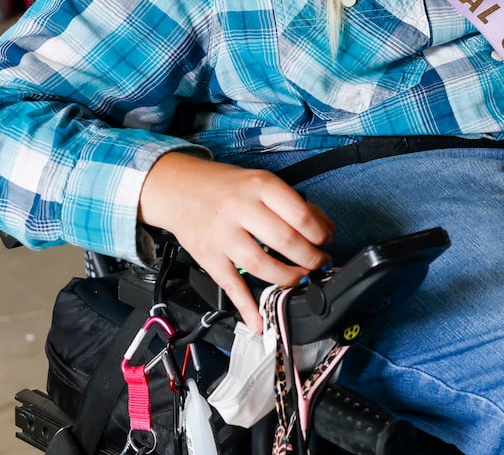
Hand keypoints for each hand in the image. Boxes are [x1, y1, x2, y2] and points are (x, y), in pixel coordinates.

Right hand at [138, 152, 334, 332]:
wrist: (177, 188)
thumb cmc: (226, 186)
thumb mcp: (261, 181)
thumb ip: (291, 203)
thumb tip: (323, 228)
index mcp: (260, 186)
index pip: (300, 214)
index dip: (320, 232)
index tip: (326, 240)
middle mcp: (240, 210)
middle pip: (285, 241)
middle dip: (310, 258)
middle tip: (320, 263)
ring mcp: (222, 235)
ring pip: (260, 265)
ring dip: (288, 278)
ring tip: (301, 278)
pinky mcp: (208, 257)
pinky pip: (230, 285)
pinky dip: (246, 306)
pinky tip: (259, 321)